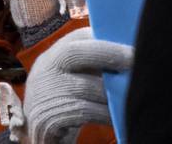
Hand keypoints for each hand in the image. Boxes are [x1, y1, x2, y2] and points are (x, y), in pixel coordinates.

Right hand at [22, 27, 132, 141]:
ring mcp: (45, 92)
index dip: (103, 37)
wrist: (35, 135)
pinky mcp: (49, 116)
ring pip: (85, 86)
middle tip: (135, 59)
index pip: (77, 37)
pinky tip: (116, 116)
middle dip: (108, 53)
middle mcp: (45, 70)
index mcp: (51, 57)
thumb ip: (87, 66)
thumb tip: (125, 53)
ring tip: (131, 94)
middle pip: (74, 52)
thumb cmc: (62, 104)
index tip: (128, 42)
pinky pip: (85, 111)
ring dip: (112, 91)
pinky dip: (105, 113)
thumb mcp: (66, 79)